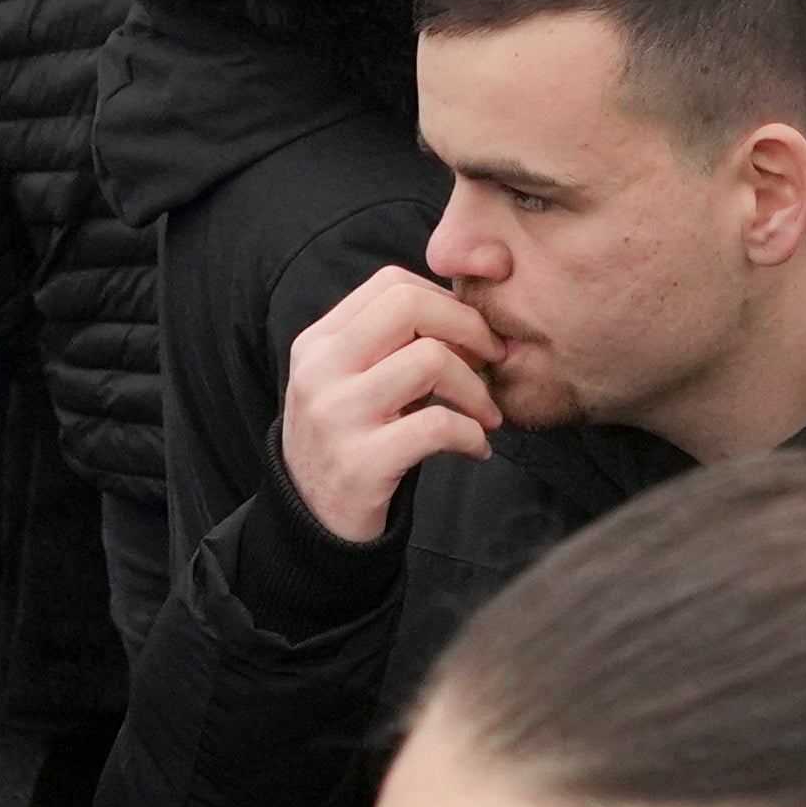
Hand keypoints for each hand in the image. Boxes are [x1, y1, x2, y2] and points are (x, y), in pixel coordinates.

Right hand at [275, 265, 505, 548]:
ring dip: (477, 387)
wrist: (312, 522)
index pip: (392, 284)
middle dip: (469, 327)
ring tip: (486, 414)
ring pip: (430, 360)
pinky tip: (477, 449)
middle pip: (409, 306)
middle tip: (493, 360)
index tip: (472, 334)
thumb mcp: (348, 382)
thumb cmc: (348, 442)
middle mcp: (320, 371)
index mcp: (318, 342)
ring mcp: (337, 416)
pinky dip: (473, 435)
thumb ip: (389, 344)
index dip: (446, 301)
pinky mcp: (361, 463)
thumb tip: (469, 315)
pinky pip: (438, 426)